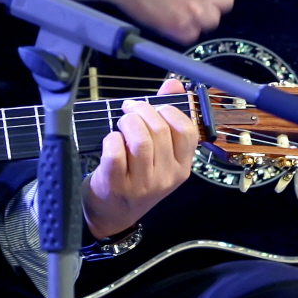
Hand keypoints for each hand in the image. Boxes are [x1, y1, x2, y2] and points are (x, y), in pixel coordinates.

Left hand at [83, 79, 199, 236]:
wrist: (112, 214)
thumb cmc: (136, 177)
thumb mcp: (157, 153)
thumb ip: (166, 116)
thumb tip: (174, 83)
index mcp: (181, 167)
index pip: (187, 131)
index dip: (169, 111)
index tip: (154, 107)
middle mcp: (165, 177)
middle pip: (160, 130)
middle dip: (142, 110)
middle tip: (129, 110)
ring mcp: (142, 183)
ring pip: (140, 140)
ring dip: (127, 122)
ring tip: (121, 123)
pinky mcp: (116, 185)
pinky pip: (116, 152)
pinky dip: (111, 139)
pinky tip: (110, 140)